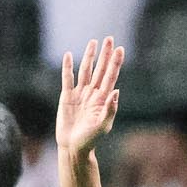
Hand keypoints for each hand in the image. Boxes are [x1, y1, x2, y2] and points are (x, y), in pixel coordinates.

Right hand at [57, 37, 124, 157]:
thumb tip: (116, 92)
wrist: (73, 148)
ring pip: (85, 70)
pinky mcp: (67, 97)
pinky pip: (67, 78)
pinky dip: (67, 67)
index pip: (110, 76)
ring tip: (93, 42)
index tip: (120, 49)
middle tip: (109, 38)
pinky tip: (69, 55)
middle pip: (100, 69)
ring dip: (89, 56)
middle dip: (105, 54)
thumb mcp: (103, 126)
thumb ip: (110, 110)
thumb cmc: (90, 140)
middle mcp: (93, 94)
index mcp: (103, 99)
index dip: (115, 63)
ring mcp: (80, 94)